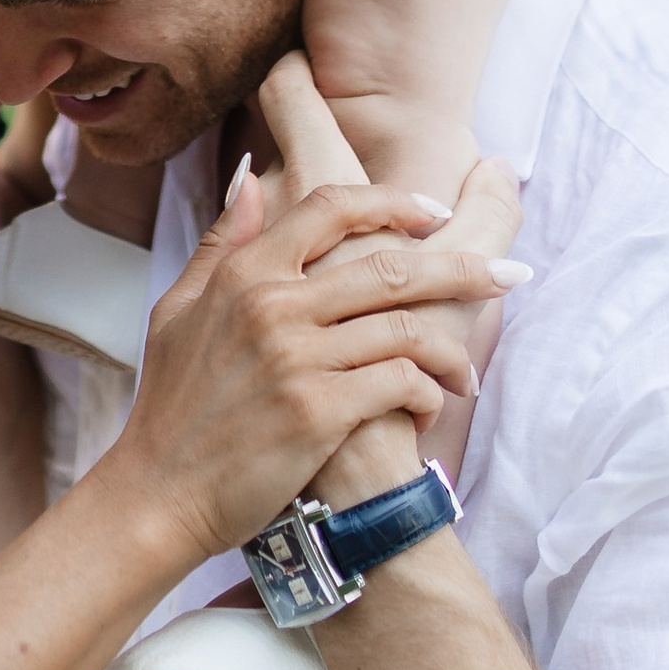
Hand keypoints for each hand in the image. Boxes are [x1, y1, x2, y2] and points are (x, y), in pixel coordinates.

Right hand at [107, 80, 520, 567]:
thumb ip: (223, 240)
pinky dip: (427, 394)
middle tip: (510, 276)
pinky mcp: (318, 412)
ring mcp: (297, 358)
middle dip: (464, 268)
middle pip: (392, 266)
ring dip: (453, 352)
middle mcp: (273, 304)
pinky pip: (400, 383)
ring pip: (407, 329)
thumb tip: (252, 176)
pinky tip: (428, 408)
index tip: (436, 211)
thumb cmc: (172, 404)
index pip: (333, 206)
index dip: (393, 202)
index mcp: (245, 271)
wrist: (158, 494)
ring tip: (467, 374)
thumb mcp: (179, 307)